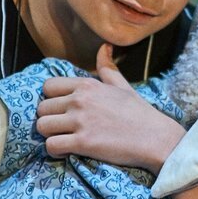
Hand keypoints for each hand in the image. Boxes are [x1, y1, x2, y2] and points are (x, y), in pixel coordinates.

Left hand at [36, 44, 185, 173]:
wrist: (155, 138)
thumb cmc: (139, 112)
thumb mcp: (122, 85)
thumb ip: (107, 67)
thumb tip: (104, 46)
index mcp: (87, 85)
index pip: (48, 86)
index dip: (52, 99)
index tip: (62, 110)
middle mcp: (80, 100)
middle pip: (42, 108)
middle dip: (50, 119)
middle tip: (63, 128)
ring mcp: (80, 121)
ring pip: (42, 126)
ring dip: (50, 135)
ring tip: (63, 139)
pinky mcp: (83, 142)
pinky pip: (51, 145)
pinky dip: (55, 151)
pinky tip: (67, 151)